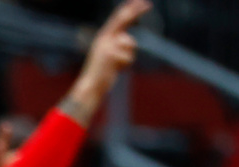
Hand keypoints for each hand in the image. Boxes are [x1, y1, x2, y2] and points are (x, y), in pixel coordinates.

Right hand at [64, 0, 149, 124]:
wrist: (90, 86)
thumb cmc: (100, 73)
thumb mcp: (107, 55)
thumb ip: (116, 45)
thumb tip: (127, 39)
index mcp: (102, 37)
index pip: (117, 19)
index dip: (128, 9)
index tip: (138, 3)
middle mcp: (104, 38)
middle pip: (123, 20)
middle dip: (135, 11)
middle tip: (148, 4)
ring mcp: (108, 46)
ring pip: (130, 43)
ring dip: (128, 55)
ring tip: (117, 65)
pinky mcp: (112, 55)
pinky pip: (129, 57)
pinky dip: (126, 65)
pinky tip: (117, 70)